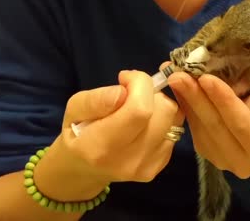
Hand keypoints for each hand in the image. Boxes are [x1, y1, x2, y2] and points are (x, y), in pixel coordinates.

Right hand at [59, 70, 183, 182]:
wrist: (84, 169)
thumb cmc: (77, 133)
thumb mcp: (73, 109)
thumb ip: (96, 99)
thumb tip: (124, 92)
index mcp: (102, 146)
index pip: (139, 109)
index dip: (140, 84)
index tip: (125, 79)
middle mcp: (129, 161)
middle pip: (164, 111)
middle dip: (151, 92)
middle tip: (131, 94)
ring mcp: (147, 166)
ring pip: (174, 118)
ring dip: (159, 105)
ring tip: (137, 108)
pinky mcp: (159, 167)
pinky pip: (175, 130)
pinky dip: (163, 120)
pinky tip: (144, 124)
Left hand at [168, 71, 249, 178]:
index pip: (242, 125)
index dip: (225, 103)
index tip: (208, 79)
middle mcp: (242, 160)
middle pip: (216, 127)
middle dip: (197, 99)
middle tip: (180, 74)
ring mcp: (221, 158)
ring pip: (201, 129)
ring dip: (186, 102)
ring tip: (174, 77)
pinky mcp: (207, 151)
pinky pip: (193, 129)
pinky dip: (184, 107)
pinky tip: (176, 88)